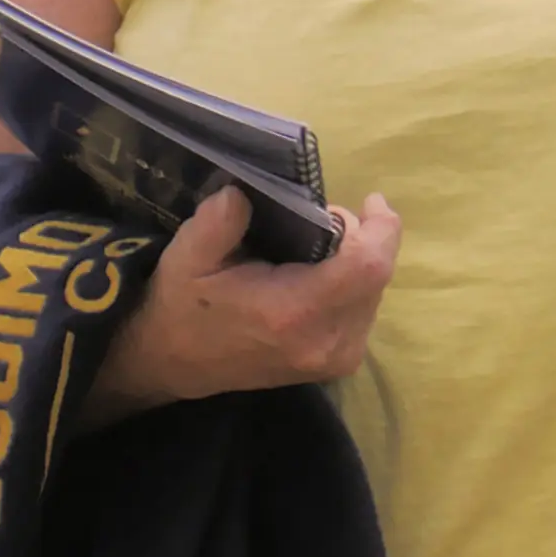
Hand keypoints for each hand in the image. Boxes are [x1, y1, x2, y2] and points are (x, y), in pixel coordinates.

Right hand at [87, 186, 400, 425]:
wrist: (174, 364)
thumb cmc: (182, 306)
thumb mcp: (187, 256)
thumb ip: (218, 221)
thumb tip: (247, 191)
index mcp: (292, 313)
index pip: (368, 266)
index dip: (381, 228)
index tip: (370, 200)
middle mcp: (325, 341)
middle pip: (376, 275)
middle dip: (362, 238)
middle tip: (323, 218)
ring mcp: (335, 359)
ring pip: (375, 293)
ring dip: (358, 261)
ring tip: (319, 244)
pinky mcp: (337, 365)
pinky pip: (365, 310)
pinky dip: (352, 284)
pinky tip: (321, 273)